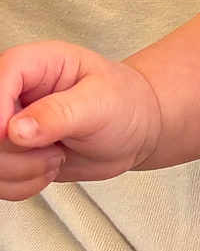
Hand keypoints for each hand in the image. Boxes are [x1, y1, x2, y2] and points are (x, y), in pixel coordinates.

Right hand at [0, 41, 161, 197]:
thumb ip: (60, 113)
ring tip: (57, 156)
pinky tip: (49, 168)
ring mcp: (8, 127)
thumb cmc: (124, 103)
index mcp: (33, 65)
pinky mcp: (10, 155)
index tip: (16, 135)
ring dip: (22, 171)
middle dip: (15, 151)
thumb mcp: (101, 102)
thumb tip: (17, 129)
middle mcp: (14, 95)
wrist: (135, 130)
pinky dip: (23, 184)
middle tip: (53, 149)